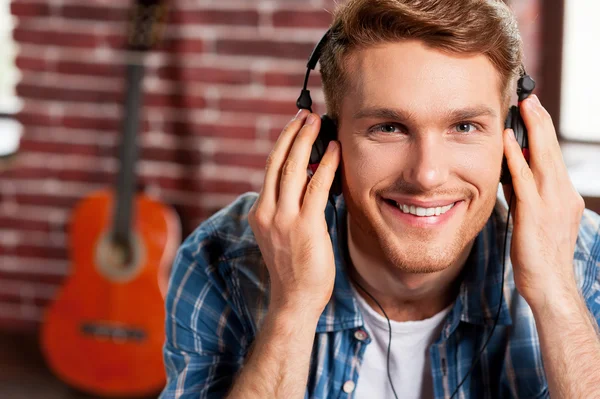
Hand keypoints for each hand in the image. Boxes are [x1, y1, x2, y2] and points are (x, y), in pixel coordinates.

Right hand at [248, 110, 340, 315]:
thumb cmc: (293, 266)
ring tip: (319, 122)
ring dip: (307, 141)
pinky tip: (335, 151)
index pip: (270, 169)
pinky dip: (326, 165)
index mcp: (259, 211)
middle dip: (293, 133)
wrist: (294, 298)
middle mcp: (267, 211)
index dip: (283, 143)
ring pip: (293, 168)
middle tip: (307, 114)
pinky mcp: (305, 226)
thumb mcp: (280, 232)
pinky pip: (316, 187)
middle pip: (278, 161)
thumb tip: (304, 178)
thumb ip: (286, 206)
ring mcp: (284, 219)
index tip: (295, 126)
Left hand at [502, 95, 584, 309]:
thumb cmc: (541, 255)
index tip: (533, 112)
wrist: (550, 285)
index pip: (553, 156)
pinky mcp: (534, 214)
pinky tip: (507, 140)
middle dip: (540, 122)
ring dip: (532, 130)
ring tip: (523, 107)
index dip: (543, 133)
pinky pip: (523, 180)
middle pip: (551, 150)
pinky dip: (515, 158)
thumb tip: (514, 174)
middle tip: (529, 98)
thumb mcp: (540, 220)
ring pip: (542, 158)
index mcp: (564, 196)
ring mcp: (551, 204)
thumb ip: (530, 196)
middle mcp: (562, 195)